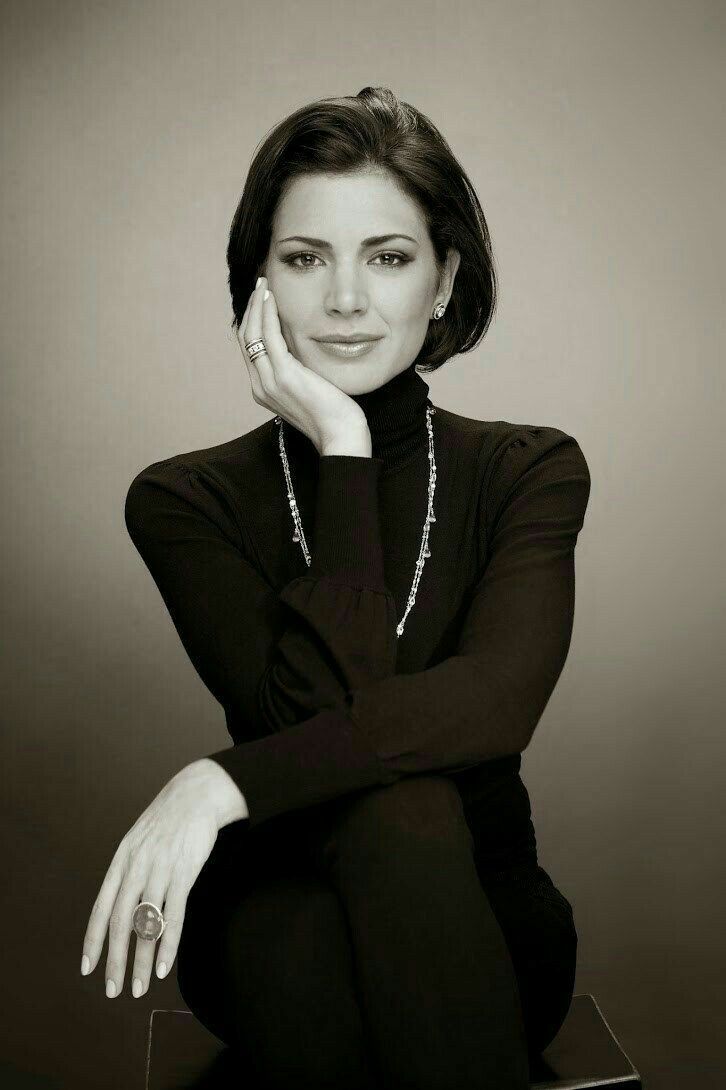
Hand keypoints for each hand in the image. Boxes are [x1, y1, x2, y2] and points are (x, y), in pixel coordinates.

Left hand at [80, 761, 231, 998]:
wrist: (198, 794)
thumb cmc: (169, 819)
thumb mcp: (139, 840)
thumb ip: (129, 871)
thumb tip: (119, 905)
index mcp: (122, 860)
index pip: (102, 907)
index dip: (93, 940)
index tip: (88, 968)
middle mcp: (137, 867)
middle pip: (121, 922)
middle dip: (115, 960)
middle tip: (113, 989)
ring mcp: (161, 870)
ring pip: (146, 925)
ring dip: (142, 960)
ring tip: (139, 986)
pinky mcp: (185, 872)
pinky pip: (174, 916)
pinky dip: (168, 944)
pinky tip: (165, 965)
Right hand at [237, 276, 369, 454]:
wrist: (341, 436)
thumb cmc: (333, 415)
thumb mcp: (310, 388)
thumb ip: (299, 371)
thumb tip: (302, 349)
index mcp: (265, 389)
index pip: (251, 348)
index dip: (253, 320)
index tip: (262, 299)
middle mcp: (260, 386)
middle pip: (245, 338)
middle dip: (251, 308)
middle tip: (260, 284)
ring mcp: (269, 382)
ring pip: (251, 334)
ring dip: (257, 305)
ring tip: (264, 284)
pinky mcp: (284, 376)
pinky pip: (269, 336)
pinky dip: (267, 314)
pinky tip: (273, 298)